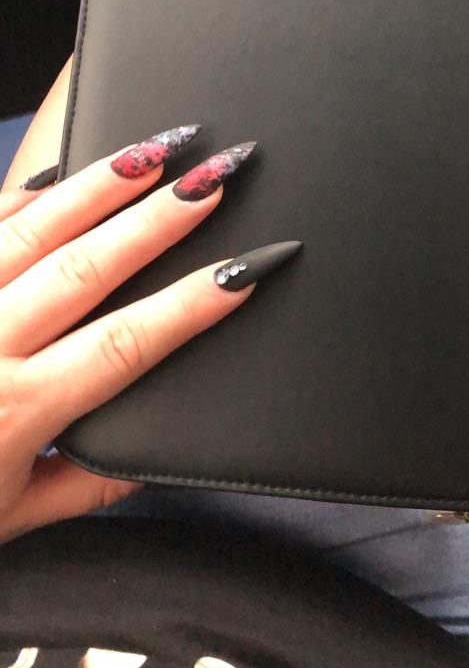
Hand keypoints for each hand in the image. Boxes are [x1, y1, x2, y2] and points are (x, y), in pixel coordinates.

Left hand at [0, 127, 297, 543]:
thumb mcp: (9, 519)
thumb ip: (86, 487)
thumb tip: (149, 459)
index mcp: (17, 410)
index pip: (127, 343)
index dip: (193, 304)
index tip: (245, 268)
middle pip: (87, 266)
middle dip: (161, 216)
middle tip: (215, 173)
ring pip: (33, 229)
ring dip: (100, 186)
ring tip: (157, 147)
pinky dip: (26, 197)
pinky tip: (63, 175)